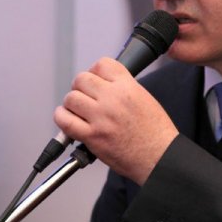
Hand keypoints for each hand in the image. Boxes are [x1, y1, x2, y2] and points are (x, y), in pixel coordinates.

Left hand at [54, 57, 178, 184]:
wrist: (159, 157)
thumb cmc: (155, 132)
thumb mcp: (144, 98)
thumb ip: (123, 87)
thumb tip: (102, 84)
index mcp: (128, 87)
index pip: (101, 64)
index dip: (95, 71)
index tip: (95, 80)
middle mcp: (113, 99)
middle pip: (82, 79)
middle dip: (81, 87)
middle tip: (85, 97)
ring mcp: (101, 117)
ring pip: (71, 98)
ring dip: (72, 103)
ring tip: (79, 110)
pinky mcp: (92, 136)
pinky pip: (64, 120)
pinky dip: (62, 117)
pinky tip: (69, 119)